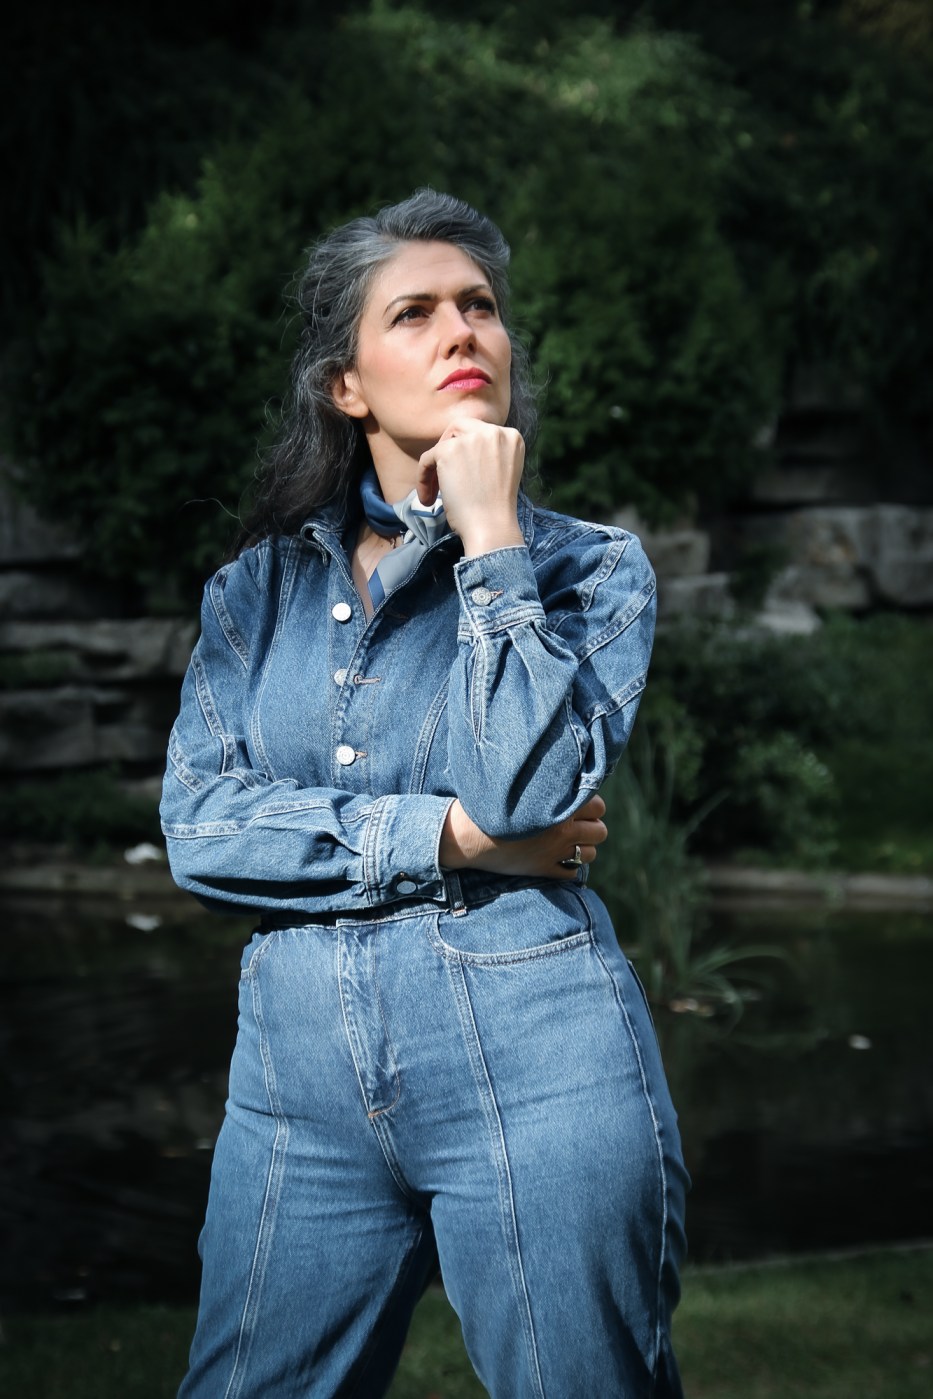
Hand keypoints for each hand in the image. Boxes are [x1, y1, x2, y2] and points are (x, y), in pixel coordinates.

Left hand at [416, 419, 524, 556]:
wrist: (491, 527)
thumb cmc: (494, 510)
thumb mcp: (501, 471)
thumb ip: (488, 454)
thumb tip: (460, 450)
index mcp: (512, 437)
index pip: (481, 432)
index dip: (466, 451)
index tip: (462, 473)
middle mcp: (494, 432)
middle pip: (460, 428)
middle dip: (448, 449)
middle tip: (443, 475)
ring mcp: (472, 439)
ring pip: (442, 444)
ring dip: (436, 467)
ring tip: (436, 493)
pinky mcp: (449, 450)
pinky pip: (427, 458)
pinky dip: (423, 478)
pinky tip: (428, 499)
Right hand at [440, 795, 607, 881]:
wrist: (467, 836)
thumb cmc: (490, 804)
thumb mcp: (521, 786)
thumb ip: (546, 782)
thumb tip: (564, 774)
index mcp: (558, 805)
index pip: (597, 805)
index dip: (590, 804)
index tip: (579, 803)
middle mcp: (562, 830)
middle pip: (600, 831)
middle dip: (591, 826)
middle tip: (576, 823)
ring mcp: (554, 853)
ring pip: (591, 854)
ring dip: (583, 847)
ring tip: (568, 841)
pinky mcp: (544, 870)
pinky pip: (573, 873)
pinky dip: (570, 866)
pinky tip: (557, 858)